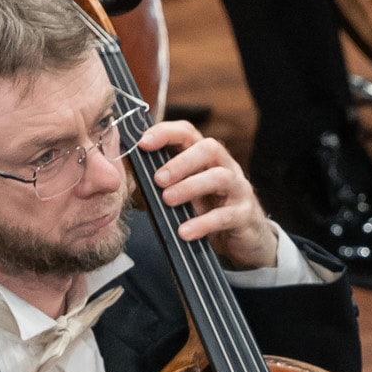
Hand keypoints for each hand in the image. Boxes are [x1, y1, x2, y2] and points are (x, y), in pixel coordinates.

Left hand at [137, 120, 287, 270]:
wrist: (243, 238)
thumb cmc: (208, 210)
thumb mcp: (182, 194)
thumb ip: (158, 185)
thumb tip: (126, 178)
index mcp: (205, 157)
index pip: (187, 133)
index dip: (165, 133)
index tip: (142, 144)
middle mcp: (225, 166)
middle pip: (209, 148)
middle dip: (181, 161)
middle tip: (158, 179)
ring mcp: (238, 189)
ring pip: (220, 177)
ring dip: (191, 187)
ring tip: (168, 200)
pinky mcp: (245, 214)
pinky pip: (225, 215)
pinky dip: (203, 223)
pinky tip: (184, 232)